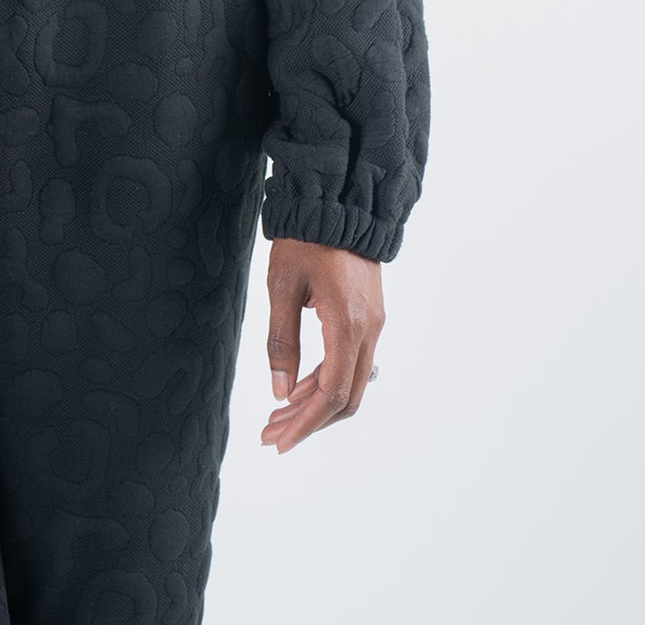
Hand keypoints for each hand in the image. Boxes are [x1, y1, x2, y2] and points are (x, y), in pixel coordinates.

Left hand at [260, 238, 383, 453]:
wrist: (336, 201)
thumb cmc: (305, 239)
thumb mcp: (282, 287)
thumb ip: (281, 341)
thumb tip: (280, 392)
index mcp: (348, 325)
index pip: (331, 394)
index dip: (306, 424)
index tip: (280, 442)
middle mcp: (368, 330)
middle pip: (345, 397)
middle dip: (308, 421)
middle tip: (271, 434)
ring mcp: (372, 324)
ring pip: (349, 381)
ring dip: (315, 403)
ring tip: (276, 416)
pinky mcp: (368, 316)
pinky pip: (351, 361)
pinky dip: (324, 379)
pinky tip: (297, 386)